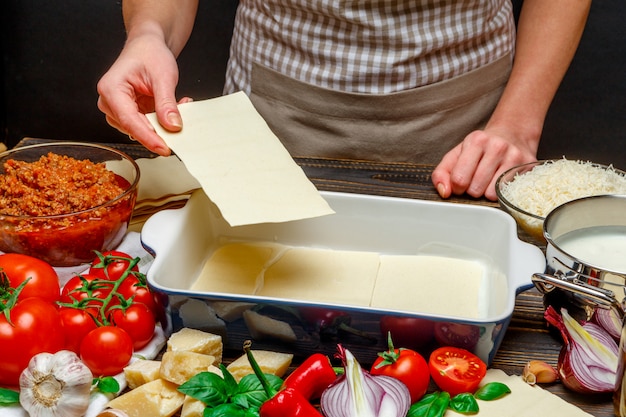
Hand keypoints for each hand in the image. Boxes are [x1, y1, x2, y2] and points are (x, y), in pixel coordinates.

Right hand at [97, 33, 187, 155]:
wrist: (147, 47)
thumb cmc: (150, 54)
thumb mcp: (163, 77)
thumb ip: (167, 103)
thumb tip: (173, 126)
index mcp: (111, 89)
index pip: (130, 121)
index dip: (148, 138)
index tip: (165, 149)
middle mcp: (109, 101)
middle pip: (133, 128)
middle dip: (157, 132)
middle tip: (180, 132)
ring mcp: (117, 109)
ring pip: (140, 129)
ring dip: (161, 125)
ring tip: (178, 109)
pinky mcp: (129, 113)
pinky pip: (146, 125)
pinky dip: (161, 122)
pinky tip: (173, 111)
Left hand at [431, 126, 537, 200]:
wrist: (512, 134)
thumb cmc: (480, 149)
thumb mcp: (456, 155)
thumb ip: (442, 173)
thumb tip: (444, 192)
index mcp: (475, 141)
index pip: (459, 179)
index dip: (457, 187)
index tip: (461, 182)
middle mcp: (497, 146)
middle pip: (475, 189)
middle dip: (472, 190)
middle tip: (476, 180)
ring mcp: (514, 156)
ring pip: (491, 194)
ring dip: (486, 192)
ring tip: (488, 180)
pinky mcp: (527, 167)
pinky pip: (506, 194)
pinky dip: (500, 193)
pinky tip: (500, 181)